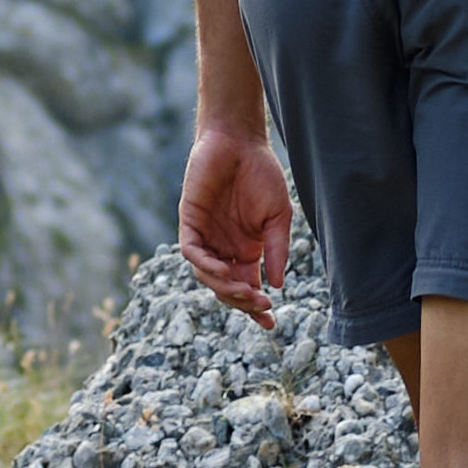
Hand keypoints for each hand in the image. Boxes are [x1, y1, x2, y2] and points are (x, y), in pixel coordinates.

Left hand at [179, 124, 293, 322]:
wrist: (239, 142)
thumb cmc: (261, 175)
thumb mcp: (277, 216)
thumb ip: (276, 249)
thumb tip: (278, 285)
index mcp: (246, 251)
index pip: (248, 287)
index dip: (257, 309)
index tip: (271, 325)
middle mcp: (224, 248)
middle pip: (227, 288)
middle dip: (243, 301)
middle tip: (260, 305)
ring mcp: (206, 237)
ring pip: (207, 276)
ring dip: (225, 288)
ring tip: (245, 290)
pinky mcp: (189, 222)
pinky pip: (192, 252)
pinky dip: (205, 265)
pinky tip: (223, 270)